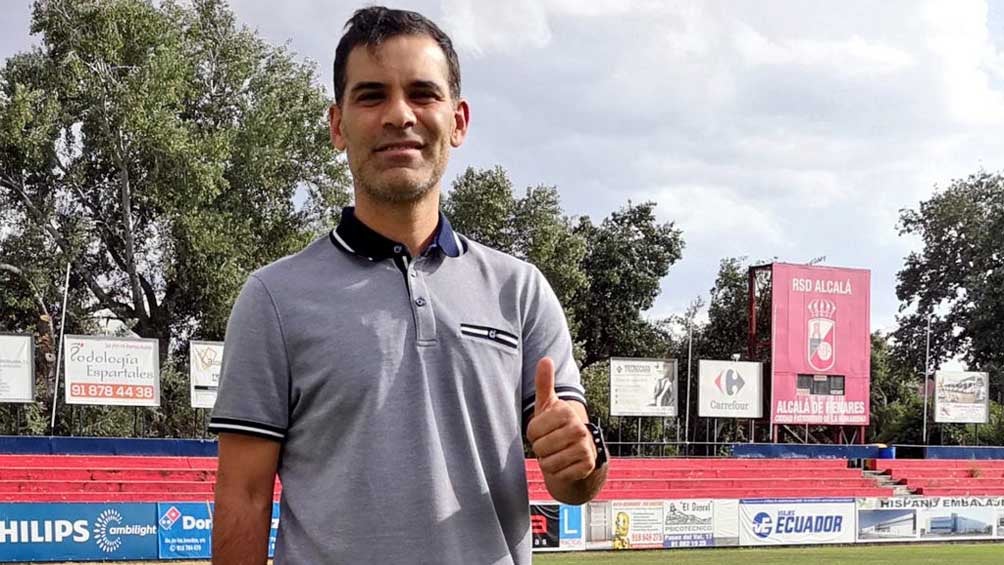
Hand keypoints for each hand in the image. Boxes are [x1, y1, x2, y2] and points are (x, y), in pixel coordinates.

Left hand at [526, 357, 595, 481]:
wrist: (579, 453)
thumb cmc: (556, 426)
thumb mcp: (547, 405)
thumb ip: (544, 383)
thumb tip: (545, 359)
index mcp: (566, 412)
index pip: (532, 430)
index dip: (533, 434)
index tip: (543, 431)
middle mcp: (579, 428)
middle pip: (540, 447)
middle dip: (540, 449)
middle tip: (549, 444)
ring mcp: (585, 447)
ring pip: (548, 462)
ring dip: (547, 462)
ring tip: (556, 453)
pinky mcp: (587, 465)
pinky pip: (558, 474)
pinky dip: (557, 473)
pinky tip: (565, 464)